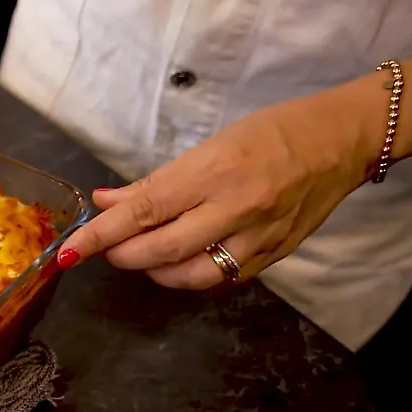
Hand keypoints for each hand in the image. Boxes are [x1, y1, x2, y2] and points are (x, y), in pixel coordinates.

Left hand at [57, 88, 378, 287]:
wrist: (343, 141)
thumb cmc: (273, 131)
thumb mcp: (209, 144)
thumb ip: (156, 181)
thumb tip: (107, 201)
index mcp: (214, 171)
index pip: (142, 210)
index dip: (100, 235)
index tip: (68, 253)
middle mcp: (235, 207)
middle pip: (160, 251)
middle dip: (122, 255)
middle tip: (106, 249)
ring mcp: (257, 237)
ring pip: (190, 276)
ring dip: (154, 272)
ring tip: (142, 256)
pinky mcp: (275, 256)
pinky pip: (222, 281)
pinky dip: (191, 277)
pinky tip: (181, 263)